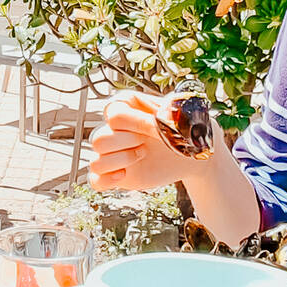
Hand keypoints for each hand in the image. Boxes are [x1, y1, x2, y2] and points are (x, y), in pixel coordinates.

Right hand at [88, 91, 220, 190]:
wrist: (191, 152)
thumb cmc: (182, 129)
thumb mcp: (179, 114)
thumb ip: (170, 109)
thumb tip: (162, 117)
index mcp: (124, 106)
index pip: (114, 115)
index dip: (138, 124)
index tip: (159, 129)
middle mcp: (112, 129)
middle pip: (100, 139)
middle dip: (128, 143)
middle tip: (148, 144)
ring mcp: (112, 152)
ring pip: (96, 160)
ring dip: (122, 160)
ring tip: (142, 156)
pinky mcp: (115, 173)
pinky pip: (95, 180)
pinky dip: (107, 180)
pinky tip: (125, 175)